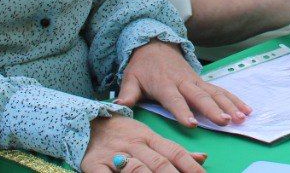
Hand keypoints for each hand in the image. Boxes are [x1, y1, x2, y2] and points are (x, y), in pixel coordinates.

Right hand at [81, 115, 205, 172]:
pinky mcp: (95, 164)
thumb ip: (173, 150)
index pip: (174, 152)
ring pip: (136, 170)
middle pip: (158, 163)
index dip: (190, 165)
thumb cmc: (123, 133)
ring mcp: (114, 155)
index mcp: (149, 137)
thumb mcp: (149, 136)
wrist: (86, 122)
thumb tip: (202, 158)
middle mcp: (134, 145)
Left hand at [114, 40, 249, 128]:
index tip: (192, 123)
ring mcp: (195, 81)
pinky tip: (246, 110)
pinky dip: (234, 99)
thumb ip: (127, 93)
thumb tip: (119, 106)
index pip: (174, 100)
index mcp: (164, 84)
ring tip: (241, 118)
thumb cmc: (142, 66)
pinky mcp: (202, 81)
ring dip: (229, 105)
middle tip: (225, 121)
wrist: (154, 44)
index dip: (182, 111)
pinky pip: (220, 91)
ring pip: (214, 93)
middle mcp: (183, 82)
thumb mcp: (130, 77)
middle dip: (213, 109)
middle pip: (200, 97)